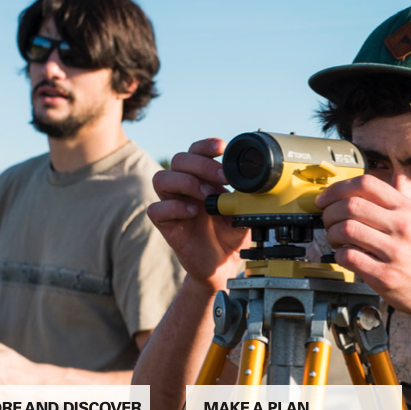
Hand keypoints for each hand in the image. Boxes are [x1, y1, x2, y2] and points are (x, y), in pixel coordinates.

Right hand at [147, 138, 249, 290]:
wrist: (224, 263)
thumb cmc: (231, 233)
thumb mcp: (243, 210)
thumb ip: (245, 194)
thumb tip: (254, 180)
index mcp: (202, 177)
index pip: (196, 152)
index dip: (205, 146)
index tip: (222, 148)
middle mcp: (184, 187)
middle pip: (179, 160)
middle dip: (202, 165)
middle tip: (223, 178)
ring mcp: (173, 205)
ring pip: (161, 179)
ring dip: (186, 182)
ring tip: (207, 195)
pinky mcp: (166, 225)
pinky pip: (156, 209)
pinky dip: (174, 207)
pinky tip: (193, 212)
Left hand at [316, 175, 410, 316]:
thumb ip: (389, 208)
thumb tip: (348, 197)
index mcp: (407, 209)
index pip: (366, 184)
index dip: (338, 188)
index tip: (325, 198)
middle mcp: (402, 226)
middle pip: (350, 205)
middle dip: (329, 212)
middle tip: (327, 221)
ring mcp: (394, 251)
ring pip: (346, 229)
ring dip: (331, 234)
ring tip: (336, 241)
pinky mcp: (385, 276)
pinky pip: (348, 257)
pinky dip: (338, 255)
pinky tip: (345, 256)